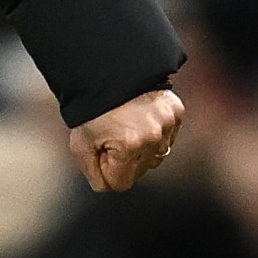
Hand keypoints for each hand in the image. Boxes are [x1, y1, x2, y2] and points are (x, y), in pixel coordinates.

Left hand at [69, 87, 186, 192]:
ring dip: (141, 149)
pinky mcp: (177, 113)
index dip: (105, 170)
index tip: (99, 151)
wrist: (108, 71)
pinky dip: (154, 134)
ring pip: (156, 157)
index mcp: (129, 145)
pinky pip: (167, 139)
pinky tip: (140, 118)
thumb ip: (93, 173)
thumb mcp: (81, 145)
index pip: (120, 184)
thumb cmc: (91, 109)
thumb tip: (109, 185)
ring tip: (126, 126)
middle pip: (139, 172)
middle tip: (111, 135)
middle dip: (123, 160)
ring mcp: (168, 124)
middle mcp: (154, 136)